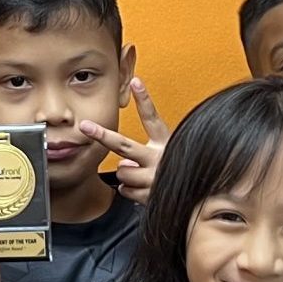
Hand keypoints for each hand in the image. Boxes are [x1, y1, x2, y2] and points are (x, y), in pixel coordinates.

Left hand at [76, 77, 171, 204]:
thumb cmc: (179, 174)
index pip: (152, 119)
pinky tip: (145, 189)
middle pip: (123, 146)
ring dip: (128, 176)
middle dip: (102, 135)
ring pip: (122, 172)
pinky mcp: (149, 195)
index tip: (136, 82)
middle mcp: (160, 158)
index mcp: (167, 143)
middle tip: (85, 126)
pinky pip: (125, 190)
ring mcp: (154, 177)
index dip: (144, 99)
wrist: (197, 200)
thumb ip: (144, 156)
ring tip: (144, 177)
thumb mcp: (170, 156)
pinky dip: (131, 191)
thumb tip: (123, 164)